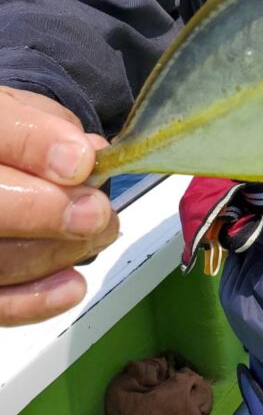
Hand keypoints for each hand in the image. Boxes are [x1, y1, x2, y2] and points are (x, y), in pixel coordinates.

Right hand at [0, 87, 118, 325]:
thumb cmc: (8, 135)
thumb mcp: (26, 113)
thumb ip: (54, 130)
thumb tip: (89, 157)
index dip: (37, 147)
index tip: (83, 162)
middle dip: (49, 212)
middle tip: (99, 213)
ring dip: (55, 253)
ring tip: (101, 234)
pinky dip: (33, 302)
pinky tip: (72, 286)